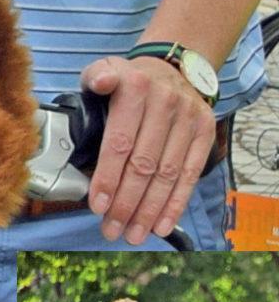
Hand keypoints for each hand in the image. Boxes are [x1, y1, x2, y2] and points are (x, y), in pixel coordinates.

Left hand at [80, 54, 216, 243]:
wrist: (173, 68)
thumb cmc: (130, 78)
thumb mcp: (106, 67)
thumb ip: (96, 77)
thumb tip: (100, 83)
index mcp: (135, 88)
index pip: (120, 142)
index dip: (108, 177)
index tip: (96, 205)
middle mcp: (165, 104)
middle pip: (144, 164)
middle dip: (126, 202)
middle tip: (111, 228)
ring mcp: (188, 120)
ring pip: (166, 175)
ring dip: (149, 210)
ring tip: (133, 233)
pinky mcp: (205, 134)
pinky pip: (190, 175)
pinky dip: (175, 204)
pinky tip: (161, 225)